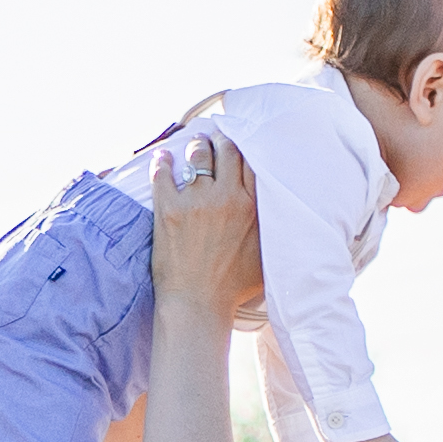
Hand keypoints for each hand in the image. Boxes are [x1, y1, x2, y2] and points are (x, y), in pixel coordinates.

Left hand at [152, 131, 262, 305]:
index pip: (252, 160)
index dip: (247, 144)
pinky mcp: (169, 208)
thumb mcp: (266, 254)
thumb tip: (280, 211)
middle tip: (218, 137)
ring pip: (199, 156)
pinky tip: (162, 156)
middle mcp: (227, 197)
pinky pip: (163, 173)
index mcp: (253, 206)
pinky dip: (162, 161)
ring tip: (196, 143)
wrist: (198, 304)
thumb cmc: (233, 287)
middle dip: (222, 139)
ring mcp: (197, 201)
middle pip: (227, 150)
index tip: (242, 140)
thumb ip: (271, 225)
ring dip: (198, 145)